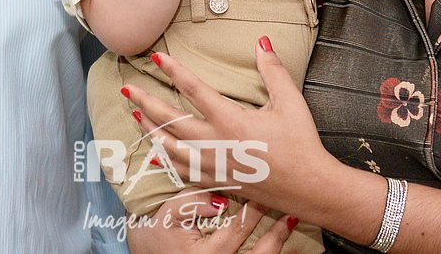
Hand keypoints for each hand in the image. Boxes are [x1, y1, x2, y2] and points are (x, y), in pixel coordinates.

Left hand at [124, 37, 330, 219]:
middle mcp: (216, 143)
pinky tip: (155, 155)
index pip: (194, 89)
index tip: (156, 57)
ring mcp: (214, 165)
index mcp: (231, 119)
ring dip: (151, 129)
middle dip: (146, 103)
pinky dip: (166, 160)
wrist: (310, 187)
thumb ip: (273, 70)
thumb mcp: (290, 102)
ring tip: (135, 116)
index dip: (173, 71)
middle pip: (171, 120)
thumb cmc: (301, 143)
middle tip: (127, 89)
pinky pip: (183, 171)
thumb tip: (261, 42)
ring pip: (171, 147)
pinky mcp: (218, 180)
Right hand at [127, 195, 297, 252]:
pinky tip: (282, 239)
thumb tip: (219, 200)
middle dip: (276, 235)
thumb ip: (191, 203)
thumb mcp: (169, 213)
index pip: (236, 231)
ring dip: (278, 244)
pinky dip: (271, 251)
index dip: (253, 211)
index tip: (265, 193)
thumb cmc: (160, 231)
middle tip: (289, 212)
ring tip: (290, 222)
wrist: (151, 252)